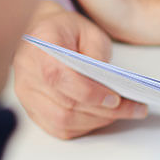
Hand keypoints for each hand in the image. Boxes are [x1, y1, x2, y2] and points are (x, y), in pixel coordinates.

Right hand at [13, 1, 147, 138]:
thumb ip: (98, 54)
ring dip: (97, 121)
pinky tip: (102, 116)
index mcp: (38, 47)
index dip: (89, 92)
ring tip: (123, 112)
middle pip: (64, 104)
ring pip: (62, 121)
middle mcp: (26, 73)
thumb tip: (107, 84)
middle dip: (103, 111)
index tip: (115, 98)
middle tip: (133, 108)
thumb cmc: (65, 31)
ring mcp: (26, 95)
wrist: (42, 34)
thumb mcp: (89, 31)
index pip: (58, 76)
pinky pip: (59, 129)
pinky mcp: (32, 110)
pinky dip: (84, 127)